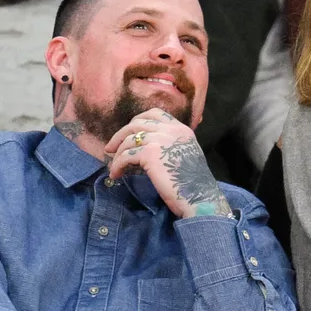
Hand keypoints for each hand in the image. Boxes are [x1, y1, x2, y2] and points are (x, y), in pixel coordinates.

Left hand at [104, 109, 231, 218]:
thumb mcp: (186, 155)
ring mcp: (161, 139)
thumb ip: (171, 145)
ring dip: (118, 153)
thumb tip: (145, 148)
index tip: (128, 133)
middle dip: (120, 135)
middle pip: (137, 124)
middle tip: (110, 149)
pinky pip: (126, 155)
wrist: (199, 197)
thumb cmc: (193, 184)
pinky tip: (116, 174)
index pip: (155, 114)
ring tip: (115, 167)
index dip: (137, 120)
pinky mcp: (150, 154)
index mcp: (181, 129)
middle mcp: (171, 130)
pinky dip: (117, 165)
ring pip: (129, 140)